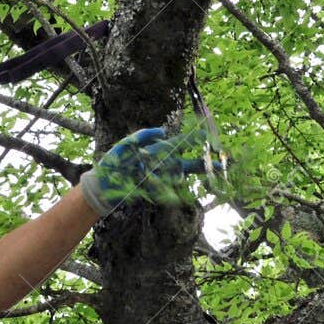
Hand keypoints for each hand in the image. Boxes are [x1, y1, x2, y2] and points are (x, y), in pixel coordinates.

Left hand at [79, 126, 207, 216]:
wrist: (102, 185)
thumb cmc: (114, 162)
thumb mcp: (126, 144)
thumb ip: (144, 135)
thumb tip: (164, 131)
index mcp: (157, 152)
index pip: (179, 145)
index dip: (193, 142)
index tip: (208, 137)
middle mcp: (161, 166)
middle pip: (186, 165)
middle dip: (203, 165)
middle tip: (221, 164)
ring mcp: (159, 180)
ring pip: (175, 176)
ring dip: (170, 173)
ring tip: (153, 171)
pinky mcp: (154, 192)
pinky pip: (164, 189)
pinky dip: (160, 185)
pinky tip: (151, 182)